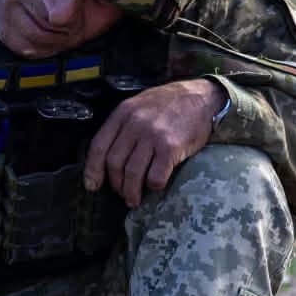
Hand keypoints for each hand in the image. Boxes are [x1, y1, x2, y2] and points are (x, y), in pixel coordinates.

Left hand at [84, 79, 227, 207]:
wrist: (202, 96)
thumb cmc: (169, 104)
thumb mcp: (138, 105)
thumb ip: (122, 126)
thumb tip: (107, 157)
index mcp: (122, 114)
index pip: (98, 146)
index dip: (92, 170)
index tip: (92, 186)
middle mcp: (134, 124)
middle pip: (114, 163)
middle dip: (115, 184)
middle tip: (121, 193)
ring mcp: (153, 135)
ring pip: (132, 173)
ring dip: (131, 192)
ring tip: (133, 199)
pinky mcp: (171, 147)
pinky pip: (156, 176)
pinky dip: (153, 186)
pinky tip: (155, 186)